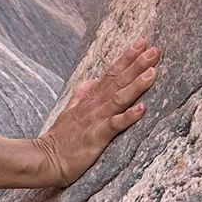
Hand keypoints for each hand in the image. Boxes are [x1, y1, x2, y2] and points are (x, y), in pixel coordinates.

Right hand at [35, 39, 158, 186]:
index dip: (126, 57)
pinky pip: (115, 125)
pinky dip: (128, 116)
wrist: (47, 159)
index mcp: (90, 98)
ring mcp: (96, 120)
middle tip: (154, 50)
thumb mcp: (71, 109)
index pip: (111, 73)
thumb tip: (92, 80)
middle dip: (136, 64)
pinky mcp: (97, 137)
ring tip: (152, 72)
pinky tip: (141, 109)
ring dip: (136, 85)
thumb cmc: (62, 137)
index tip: (141, 42)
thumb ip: (82, 93)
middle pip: (118, 80)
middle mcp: (95, 105)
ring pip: (119, 98)